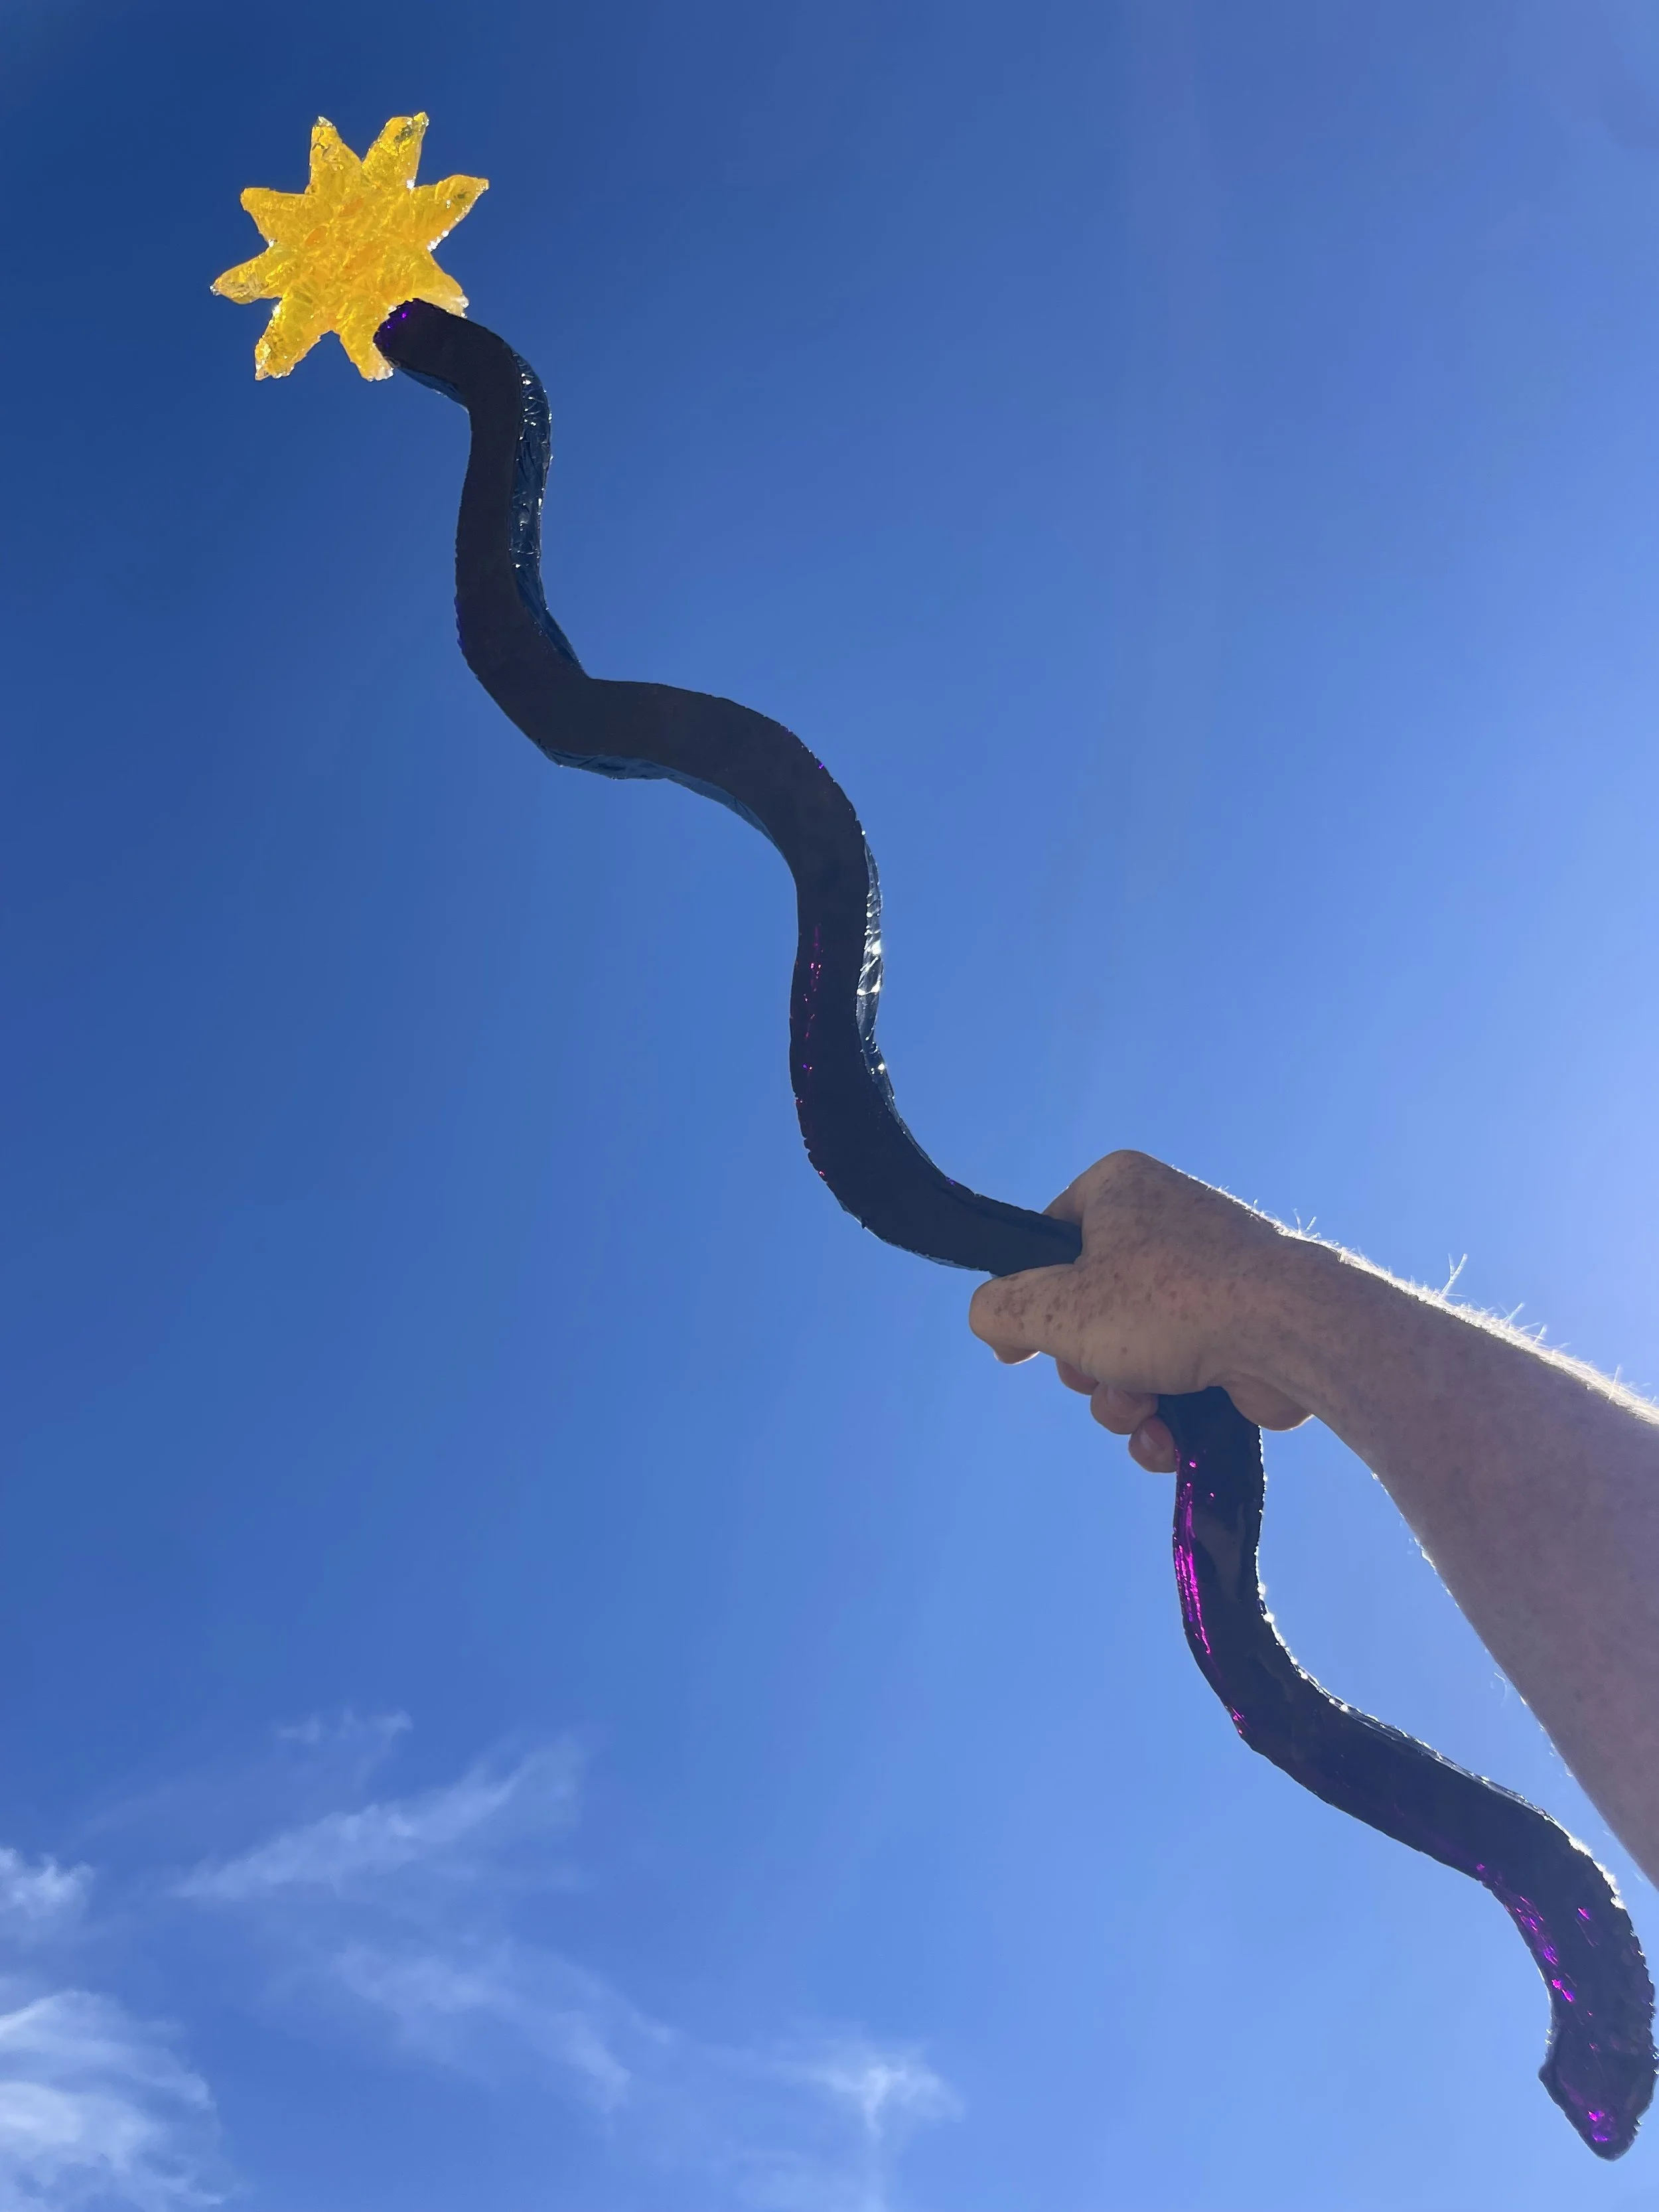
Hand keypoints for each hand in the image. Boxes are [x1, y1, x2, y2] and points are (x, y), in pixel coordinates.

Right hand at [968, 1150, 1310, 1471]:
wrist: (1293, 1334)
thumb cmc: (1170, 1303)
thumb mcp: (1055, 1306)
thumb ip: (999, 1310)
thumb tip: (992, 1322)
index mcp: (1118, 1189)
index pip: (1046, 1240)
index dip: (1029, 1298)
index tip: (1022, 1345)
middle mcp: (1162, 1224)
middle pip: (1082, 1309)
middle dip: (1085, 1364)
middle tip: (1101, 1373)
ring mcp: (1203, 1281)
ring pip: (1125, 1354)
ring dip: (1121, 1399)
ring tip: (1146, 1406)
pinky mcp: (1233, 1335)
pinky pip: (1173, 1380)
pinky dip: (1163, 1416)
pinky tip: (1169, 1437)